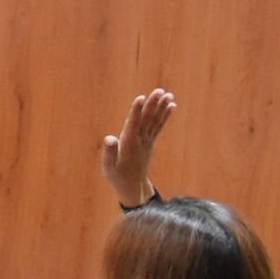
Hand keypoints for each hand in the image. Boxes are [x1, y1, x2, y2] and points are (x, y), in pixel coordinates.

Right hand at [101, 89, 174, 207]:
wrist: (134, 187)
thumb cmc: (117, 176)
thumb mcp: (108, 167)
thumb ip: (108, 152)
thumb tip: (109, 138)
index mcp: (128, 144)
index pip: (133, 124)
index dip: (137, 111)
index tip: (141, 98)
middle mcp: (140, 141)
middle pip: (147, 119)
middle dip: (153, 104)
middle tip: (159, 90)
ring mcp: (147, 141)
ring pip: (155, 121)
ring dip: (161, 107)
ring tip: (168, 94)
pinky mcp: (150, 143)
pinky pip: (159, 127)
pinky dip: (165, 116)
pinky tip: (171, 106)